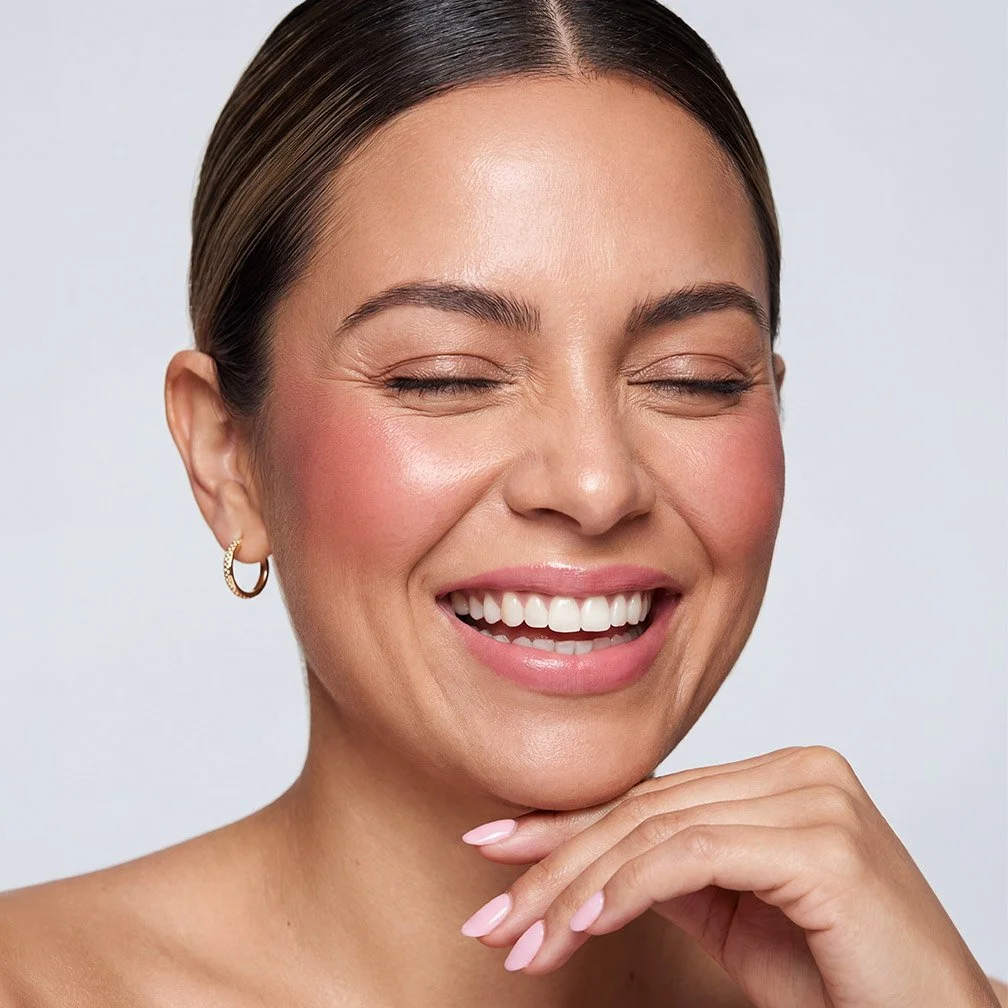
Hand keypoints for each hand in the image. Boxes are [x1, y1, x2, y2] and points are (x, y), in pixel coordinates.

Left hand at [460, 746, 999, 1007]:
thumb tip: (590, 859)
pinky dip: (630, 887)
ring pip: (658, 832)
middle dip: (556, 865)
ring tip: (528, 942)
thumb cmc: (843, 979)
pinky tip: (586, 923)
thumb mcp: (736, 916)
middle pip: (645, 811)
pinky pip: (696, 857)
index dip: (565, 823)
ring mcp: (815, 798)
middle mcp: (801, 769)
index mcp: (782, 774)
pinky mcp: (823, 843)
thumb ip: (674, 871)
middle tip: (495, 917)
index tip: (495, 847)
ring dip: (577, 890)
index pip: (651, 795)